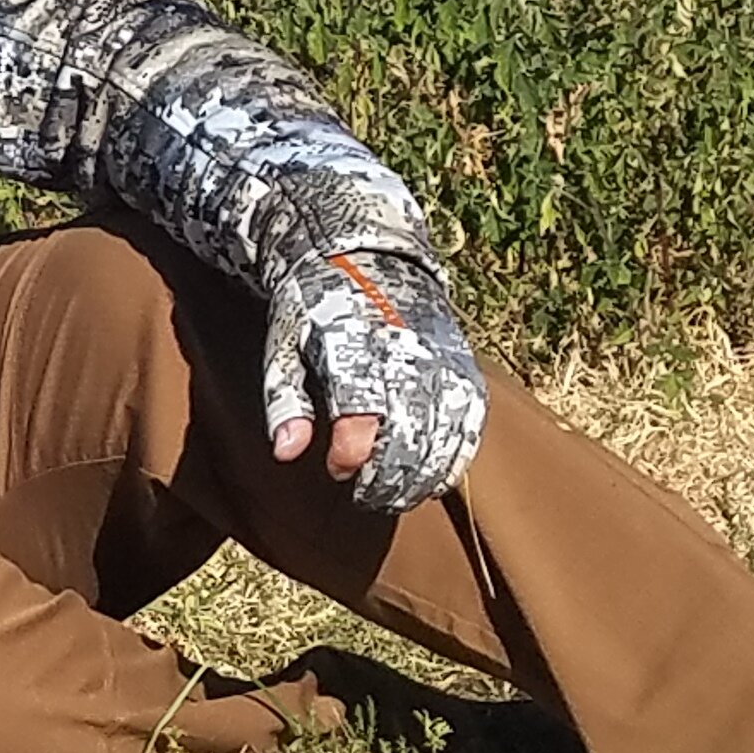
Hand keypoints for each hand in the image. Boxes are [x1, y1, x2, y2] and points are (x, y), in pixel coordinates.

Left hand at [259, 240, 483, 512]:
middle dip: (387, 476)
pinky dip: (456, 454)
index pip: (360, 405)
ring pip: (445, 432)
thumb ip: (284, 401)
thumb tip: (286, 454)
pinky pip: (471, 419)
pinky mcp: (464, 363)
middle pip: (408, 430)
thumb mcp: (282, 346)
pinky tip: (433, 474)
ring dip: (422, 475)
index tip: (338, 468)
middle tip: (365, 495)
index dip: (352, 449)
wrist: (367, 257)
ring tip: (395, 494)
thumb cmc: (315, 310)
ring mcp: (440, 356)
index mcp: (351, 341)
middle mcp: (402, 349)